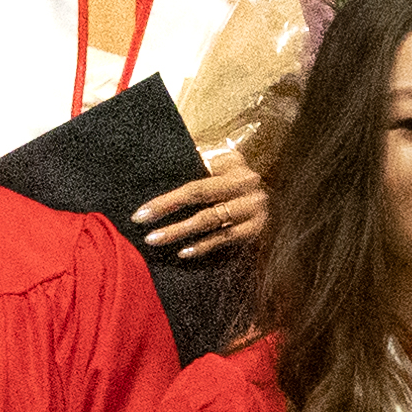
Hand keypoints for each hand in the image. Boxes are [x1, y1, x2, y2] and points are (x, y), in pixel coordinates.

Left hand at [134, 149, 267, 263]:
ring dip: (180, 231)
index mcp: (233, 163)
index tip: (142, 212)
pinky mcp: (255, 228)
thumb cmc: (229, 176)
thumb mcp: (217, 160)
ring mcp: (253, 207)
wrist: (269, 194)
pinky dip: (203, 246)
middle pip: (201, 197)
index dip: (167, 198)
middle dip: (168, 211)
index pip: (194, 181)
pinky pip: (225, 238)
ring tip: (155, 239)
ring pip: (210, 221)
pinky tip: (183, 252)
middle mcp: (246, 183)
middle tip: (142, 225)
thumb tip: (158, 162)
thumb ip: (195, 159)